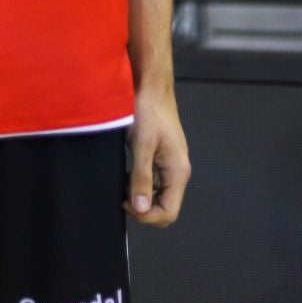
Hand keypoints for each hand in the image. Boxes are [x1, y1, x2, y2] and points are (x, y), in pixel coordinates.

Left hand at [124, 82, 190, 226]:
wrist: (150, 86)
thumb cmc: (148, 111)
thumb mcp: (141, 145)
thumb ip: (142, 178)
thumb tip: (140, 209)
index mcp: (178, 171)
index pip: (169, 212)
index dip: (146, 216)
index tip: (125, 202)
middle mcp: (178, 171)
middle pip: (165, 207)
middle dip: (144, 209)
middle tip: (122, 194)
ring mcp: (171, 165)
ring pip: (159, 196)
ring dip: (141, 196)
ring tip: (123, 183)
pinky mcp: (162, 158)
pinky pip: (155, 182)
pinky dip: (141, 185)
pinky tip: (127, 174)